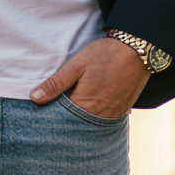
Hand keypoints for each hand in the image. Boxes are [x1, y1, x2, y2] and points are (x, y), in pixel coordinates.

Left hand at [30, 35, 148, 119]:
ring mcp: (114, 115)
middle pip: (77, 125)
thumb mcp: (77, 64)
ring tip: (74, 107)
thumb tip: (35, 97)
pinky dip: (95, 116)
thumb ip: (56, 83)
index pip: (62, 119)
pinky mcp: (123, 111)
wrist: (138, 50)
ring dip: (81, 119)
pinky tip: (90, 107)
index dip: (53, 115)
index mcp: (86, 105)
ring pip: (91, 124)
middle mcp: (101, 116)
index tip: (44, 111)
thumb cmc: (106, 55)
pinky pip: (104, 120)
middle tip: (59, 108)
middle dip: (66, 119)